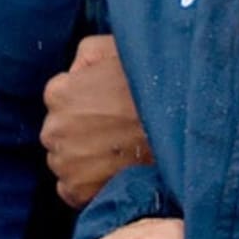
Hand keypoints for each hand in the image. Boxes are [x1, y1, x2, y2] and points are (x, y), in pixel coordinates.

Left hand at [41, 34, 151, 207]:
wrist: (184, 128)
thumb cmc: (150, 83)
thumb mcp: (111, 47)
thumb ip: (84, 58)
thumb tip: (75, 74)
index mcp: (58, 93)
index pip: (60, 100)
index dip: (86, 103)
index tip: (109, 109)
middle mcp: (54, 128)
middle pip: (60, 133)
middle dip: (81, 132)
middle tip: (116, 133)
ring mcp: (65, 162)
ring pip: (65, 162)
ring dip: (84, 160)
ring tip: (119, 155)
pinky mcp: (79, 191)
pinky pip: (72, 191)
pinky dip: (87, 187)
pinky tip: (112, 175)